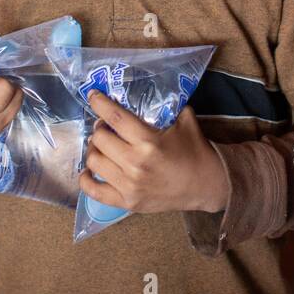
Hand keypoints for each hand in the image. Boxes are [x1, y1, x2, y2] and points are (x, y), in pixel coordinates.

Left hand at [80, 90, 228, 214]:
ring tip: (102, 146)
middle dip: (100, 128)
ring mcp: (129, 185)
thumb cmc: (196, 152)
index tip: (93, 96)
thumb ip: (169, 107)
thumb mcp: (186, 122)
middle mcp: (135, 164)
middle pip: (100, 139)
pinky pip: (94, 191)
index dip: (100, 104)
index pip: (115, 118)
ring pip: (94, 161)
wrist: (207, 186)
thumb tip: (153, 91)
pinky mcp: (127, 202)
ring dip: (95, 150)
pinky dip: (86, 179)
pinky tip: (90, 171)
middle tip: (106, 126)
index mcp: (149, 142)